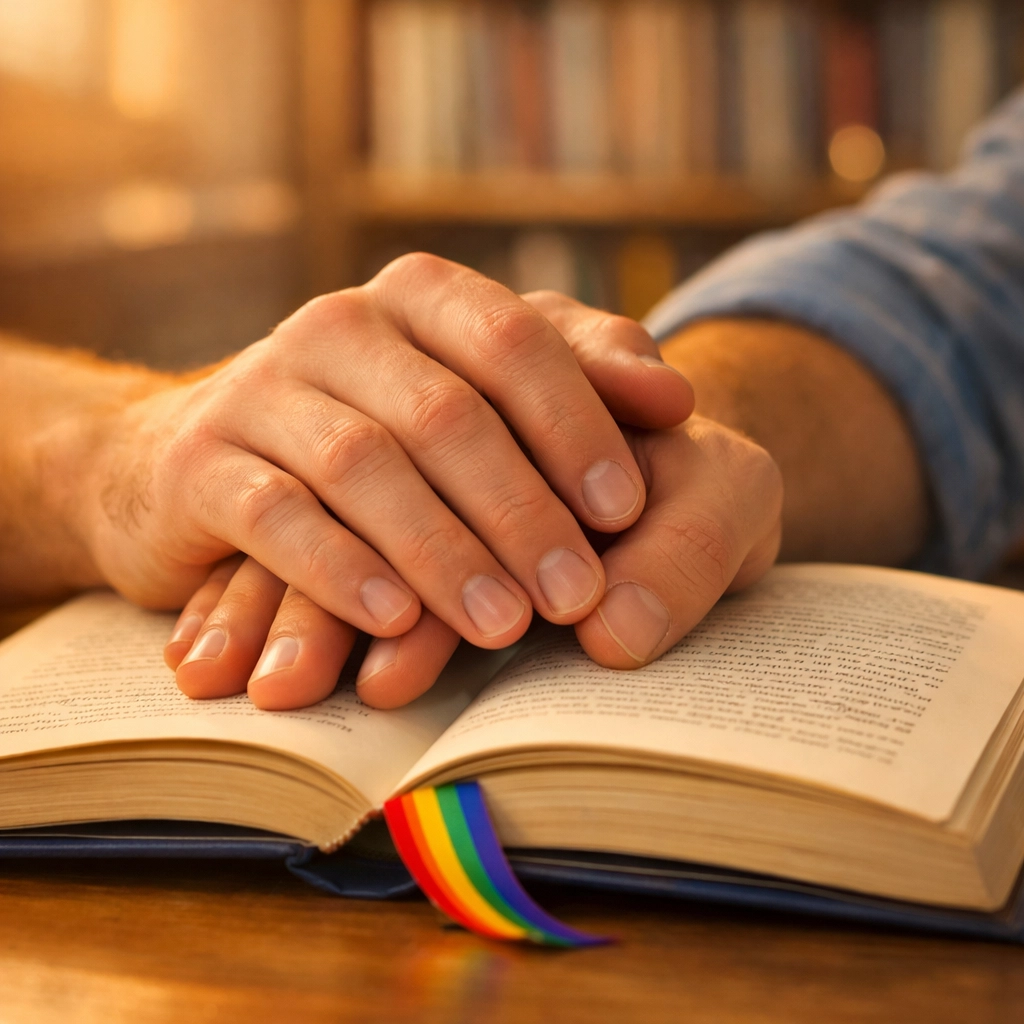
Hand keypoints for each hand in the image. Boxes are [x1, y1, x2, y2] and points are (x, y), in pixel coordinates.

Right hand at [166, 295, 778, 709]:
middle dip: (519, 510)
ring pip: (364, 466)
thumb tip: (674, 396)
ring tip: (502, 626)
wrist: (212, 459)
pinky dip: (341, 569)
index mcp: (418, 298)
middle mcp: (337, 326)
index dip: (575, 424)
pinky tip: (394, 622)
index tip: (624, 511)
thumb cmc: (384, 431)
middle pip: (445, 412)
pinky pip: (276, 516)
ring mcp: (260, 389)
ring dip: (442, 551)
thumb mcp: (483, 389)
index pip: (513, 341)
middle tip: (576, 596)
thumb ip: (577, 378)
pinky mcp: (202, 464)